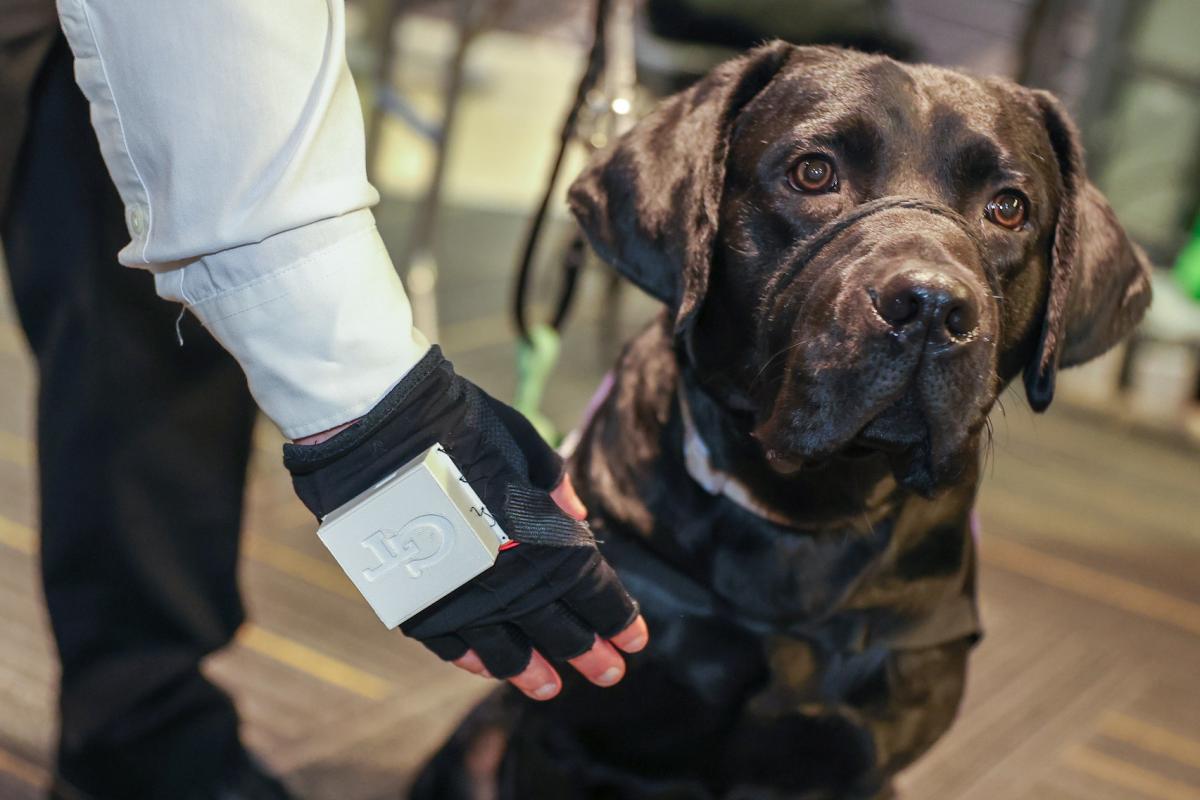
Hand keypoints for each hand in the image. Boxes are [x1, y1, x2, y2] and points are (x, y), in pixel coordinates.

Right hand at [284, 347, 647, 701]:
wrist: (378, 423)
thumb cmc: (459, 422)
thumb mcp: (526, 445)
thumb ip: (556, 490)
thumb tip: (577, 519)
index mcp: (546, 539)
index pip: (595, 594)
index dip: (619, 619)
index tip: (635, 638)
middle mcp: (510, 580)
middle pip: (560, 630)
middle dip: (590, 654)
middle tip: (610, 674)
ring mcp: (460, 598)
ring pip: (507, 652)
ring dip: (533, 672)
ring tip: (551, 687)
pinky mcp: (415, 602)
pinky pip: (451, 645)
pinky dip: (474, 660)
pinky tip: (490, 671)